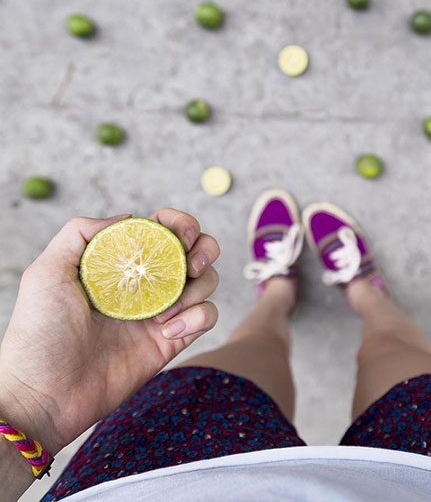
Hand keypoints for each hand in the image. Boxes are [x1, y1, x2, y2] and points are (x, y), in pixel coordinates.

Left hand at [0, 209, 218, 456]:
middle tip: (190, 265)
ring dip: (199, 287)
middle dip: (204, 250)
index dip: (181, 224)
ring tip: (167, 308)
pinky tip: (168, 330)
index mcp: (122, 263)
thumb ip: (81, 232)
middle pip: (196, 251)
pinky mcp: (172, 340)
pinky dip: (198, 317)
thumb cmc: (39, 334)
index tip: (183, 235)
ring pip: (207, 282)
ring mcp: (161, 311)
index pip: (163, 230)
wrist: (45, 395)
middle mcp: (146, 283)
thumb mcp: (47, 272)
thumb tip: (130, 219)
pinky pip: (206, 317)